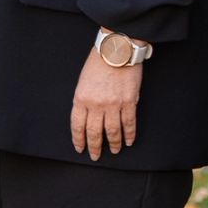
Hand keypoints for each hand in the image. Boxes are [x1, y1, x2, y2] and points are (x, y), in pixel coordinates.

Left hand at [70, 40, 143, 159]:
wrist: (116, 51)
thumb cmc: (97, 63)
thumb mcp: (82, 82)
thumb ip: (84, 99)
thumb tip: (87, 116)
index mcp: (81, 99)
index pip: (77, 125)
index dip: (79, 139)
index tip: (80, 148)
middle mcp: (96, 105)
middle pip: (94, 132)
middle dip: (95, 146)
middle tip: (95, 156)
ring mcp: (114, 105)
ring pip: (112, 131)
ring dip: (113, 144)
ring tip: (115, 151)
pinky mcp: (129, 103)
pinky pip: (129, 123)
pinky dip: (130, 134)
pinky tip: (129, 142)